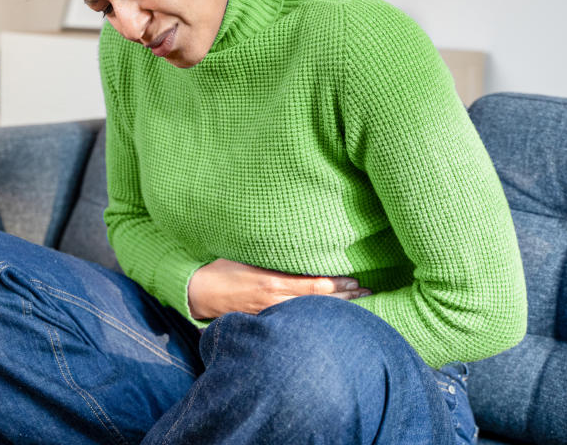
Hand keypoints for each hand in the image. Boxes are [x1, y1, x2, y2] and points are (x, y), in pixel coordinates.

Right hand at [187, 258, 371, 319]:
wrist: (198, 292)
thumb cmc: (221, 267)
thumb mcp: (246, 254)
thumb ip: (271, 254)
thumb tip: (294, 245)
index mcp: (273, 282)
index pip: (314, 286)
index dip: (337, 284)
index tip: (355, 279)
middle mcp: (276, 301)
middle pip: (319, 303)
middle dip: (345, 297)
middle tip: (368, 292)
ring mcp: (271, 314)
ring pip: (310, 313)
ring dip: (336, 308)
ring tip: (359, 302)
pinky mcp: (266, 321)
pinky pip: (296, 319)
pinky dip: (316, 317)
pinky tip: (329, 316)